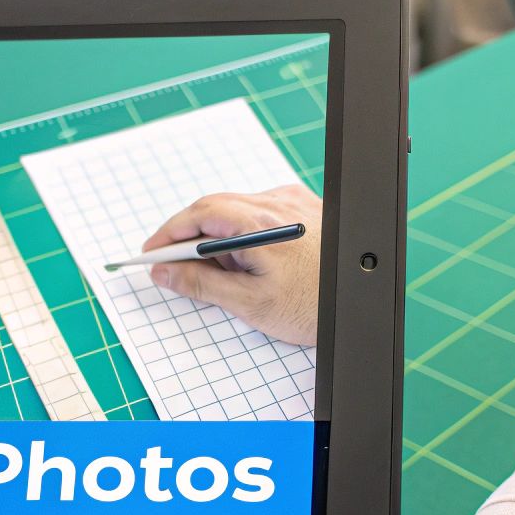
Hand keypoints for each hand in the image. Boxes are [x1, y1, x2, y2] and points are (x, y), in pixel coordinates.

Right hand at [144, 184, 321, 345]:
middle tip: (171, 264)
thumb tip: (166, 272)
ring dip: (217, 234)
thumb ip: (201, 285)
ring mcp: (295, 204)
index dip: (170, 232)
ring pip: (238, 209)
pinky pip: (262, 212)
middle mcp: (279, 205)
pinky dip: (243, 231)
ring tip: (215, 271)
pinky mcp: (307, 210)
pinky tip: (246, 260)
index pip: (201, 215)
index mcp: (262, 225)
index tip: (153, 253)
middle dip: (190, 234)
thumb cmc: (315, 308)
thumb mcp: (249, 304)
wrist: (361, 309)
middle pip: (217, 208)